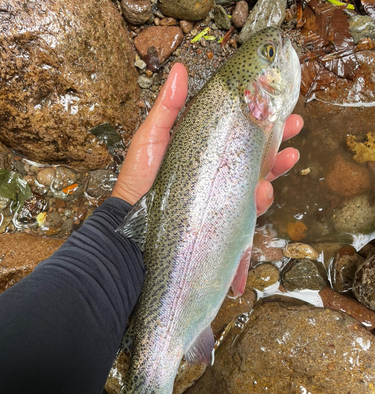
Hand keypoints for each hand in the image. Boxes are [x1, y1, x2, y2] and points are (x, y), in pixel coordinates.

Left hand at [112, 63, 302, 212]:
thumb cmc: (139, 177)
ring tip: (289, 157)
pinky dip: (261, 200)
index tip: (276, 101)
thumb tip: (179, 70)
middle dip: (280, 138)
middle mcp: (217, 169)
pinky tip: (263, 190)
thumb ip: (168, 108)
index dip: (258, 116)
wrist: (132, 219)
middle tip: (296, 124)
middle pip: (255, 153)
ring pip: (259, 179)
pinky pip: (249, 208)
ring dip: (278, 167)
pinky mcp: (223, 215)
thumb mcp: (152, 137)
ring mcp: (222, 193)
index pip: (237, 130)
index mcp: (205, 148)